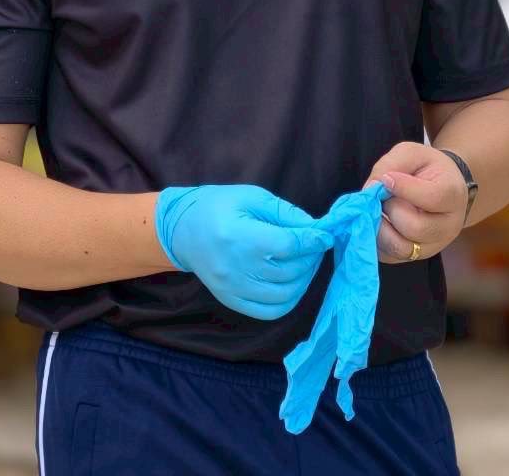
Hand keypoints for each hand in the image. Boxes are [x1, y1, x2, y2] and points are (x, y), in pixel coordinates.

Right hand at [154, 184, 329, 319]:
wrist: (182, 230)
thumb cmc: (218, 205)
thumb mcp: (251, 196)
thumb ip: (284, 212)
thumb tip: (315, 228)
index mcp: (236, 235)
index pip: (286, 246)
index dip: (311, 240)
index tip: (326, 235)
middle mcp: (233, 268)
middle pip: (288, 271)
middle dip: (310, 257)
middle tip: (316, 244)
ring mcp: (231, 289)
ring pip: (284, 294)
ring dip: (304, 278)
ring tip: (306, 261)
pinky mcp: (231, 301)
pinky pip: (270, 312)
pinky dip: (289, 299)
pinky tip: (293, 281)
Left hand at [361, 143, 468, 263]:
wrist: (442, 188)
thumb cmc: (426, 168)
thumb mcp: (412, 153)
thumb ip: (392, 164)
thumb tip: (372, 189)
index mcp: (452, 195)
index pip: (432, 197)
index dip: (404, 188)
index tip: (388, 178)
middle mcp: (448, 226)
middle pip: (415, 227)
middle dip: (391, 209)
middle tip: (385, 196)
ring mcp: (433, 246)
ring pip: (401, 247)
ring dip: (381, 227)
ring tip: (380, 210)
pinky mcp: (415, 256)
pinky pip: (390, 256)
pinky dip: (377, 240)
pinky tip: (377, 222)